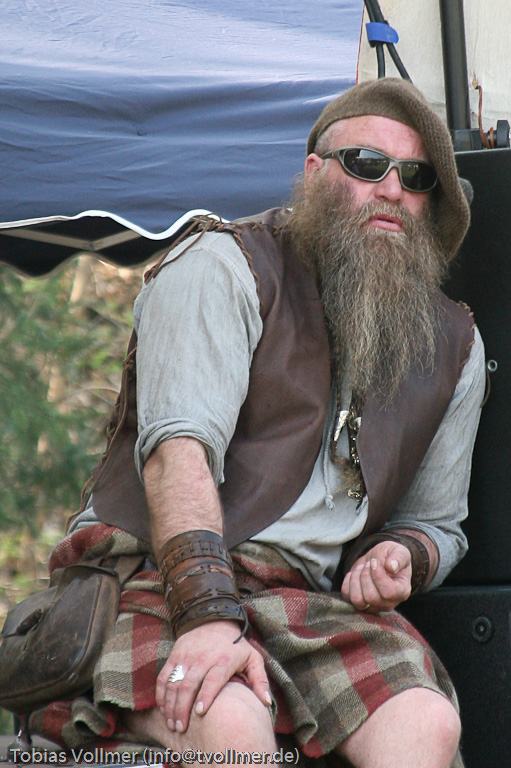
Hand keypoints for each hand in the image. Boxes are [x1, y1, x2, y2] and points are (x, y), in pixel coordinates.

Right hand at [155, 620, 271, 732]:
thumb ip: (260, 680)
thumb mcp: (252, 658)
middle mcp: (203, 657)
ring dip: (171, 705)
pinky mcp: (175, 655)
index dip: (206, 695)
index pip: (213, 678)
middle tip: (181, 728)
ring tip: (172, 723)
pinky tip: (163, 709)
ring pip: (174, 682)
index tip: (199, 713)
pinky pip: (164, 676)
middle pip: (189, 684)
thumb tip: (266, 702)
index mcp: (223, 659)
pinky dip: (161, 694)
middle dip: (183, 708)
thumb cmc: (236, 646)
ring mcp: (186, 656)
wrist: (214, 619)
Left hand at [341, 541, 411, 612]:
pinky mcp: (358, 603)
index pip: (388, 592)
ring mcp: (373, 606)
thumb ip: (398, 558)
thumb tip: (391, 567)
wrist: (378, 559)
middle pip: (370, 597)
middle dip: (365, 575)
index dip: (377, 575)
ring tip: (362, 568)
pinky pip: (347, 595)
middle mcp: (388, 603)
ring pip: (357, 600)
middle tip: (368, 564)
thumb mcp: (399, 551)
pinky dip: (348, 581)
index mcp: (402, 592)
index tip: (374, 562)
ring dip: (356, 579)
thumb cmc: (391, 556)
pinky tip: (355, 573)